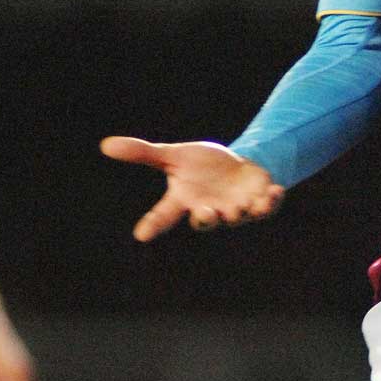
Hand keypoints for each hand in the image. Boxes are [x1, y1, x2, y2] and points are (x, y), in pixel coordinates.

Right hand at [100, 137, 283, 240]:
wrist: (234, 167)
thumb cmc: (201, 166)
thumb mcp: (174, 156)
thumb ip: (144, 154)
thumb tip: (105, 145)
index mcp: (186, 200)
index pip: (165, 214)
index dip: (153, 224)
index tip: (141, 235)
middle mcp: (210, 210)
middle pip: (205, 221)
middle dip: (206, 219)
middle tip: (206, 213)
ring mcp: (236, 209)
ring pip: (239, 217)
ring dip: (243, 212)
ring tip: (246, 206)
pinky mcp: (259, 203)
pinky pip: (267, 207)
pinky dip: (271, 200)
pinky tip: (276, 189)